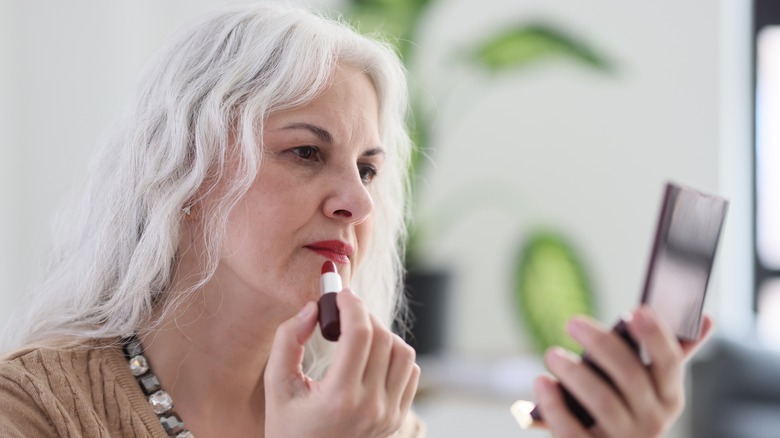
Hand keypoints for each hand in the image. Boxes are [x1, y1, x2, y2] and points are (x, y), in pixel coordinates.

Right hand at [264, 289, 419, 437]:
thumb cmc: (288, 429)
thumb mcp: (276, 386)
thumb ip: (288, 340)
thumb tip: (313, 308)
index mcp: (339, 399)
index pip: (359, 335)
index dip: (351, 305)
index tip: (340, 293)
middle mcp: (371, 407)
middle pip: (383, 337)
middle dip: (363, 314)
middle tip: (344, 310)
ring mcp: (389, 414)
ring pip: (403, 351)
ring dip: (382, 333)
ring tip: (358, 334)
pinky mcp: (398, 418)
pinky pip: (410, 371)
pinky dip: (394, 354)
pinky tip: (371, 355)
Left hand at [534, 307, 713, 437]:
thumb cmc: (623, 405)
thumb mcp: (649, 384)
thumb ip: (667, 353)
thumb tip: (704, 317)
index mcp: (669, 396)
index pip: (669, 362)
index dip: (656, 335)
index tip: (635, 310)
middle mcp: (653, 421)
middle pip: (630, 375)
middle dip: (601, 344)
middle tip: (572, 322)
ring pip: (601, 401)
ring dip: (574, 372)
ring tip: (553, 354)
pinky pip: (572, 430)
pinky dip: (555, 405)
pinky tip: (542, 383)